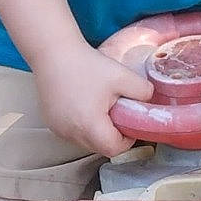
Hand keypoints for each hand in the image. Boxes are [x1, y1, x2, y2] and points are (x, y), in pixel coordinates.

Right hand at [34, 36, 153, 157]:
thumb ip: (143, 92)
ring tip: (98, 105)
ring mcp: (58, 129)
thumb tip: (149, 102)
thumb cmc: (86, 64)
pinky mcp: (51, 122)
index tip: (129, 121)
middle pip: (99, 147)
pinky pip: (72, 132)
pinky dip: (81, 124)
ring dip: (96, 130)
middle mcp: (71, 133)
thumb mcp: (122, 76)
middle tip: (116, 112)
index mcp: (90, 126)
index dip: (127, 139)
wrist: (53, 52)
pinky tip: (83, 103)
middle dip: (112, 135)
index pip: (115, 149)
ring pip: (85, 141)